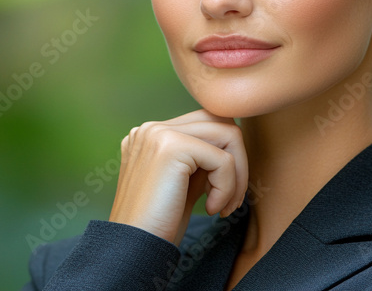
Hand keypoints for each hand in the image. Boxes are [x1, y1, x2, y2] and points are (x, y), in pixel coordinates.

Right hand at [108, 108, 248, 245]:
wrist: (133, 250)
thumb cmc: (159, 226)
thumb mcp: (184, 185)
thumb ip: (202, 161)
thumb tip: (234, 147)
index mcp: (151, 135)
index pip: (207, 124)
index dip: (227, 157)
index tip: (224, 196)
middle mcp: (151, 128)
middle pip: (220, 122)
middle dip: (238, 162)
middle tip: (231, 201)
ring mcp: (158, 134)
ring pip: (228, 134)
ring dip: (238, 176)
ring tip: (224, 207)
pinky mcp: (171, 147)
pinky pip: (224, 160)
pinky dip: (227, 188)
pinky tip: (210, 210)